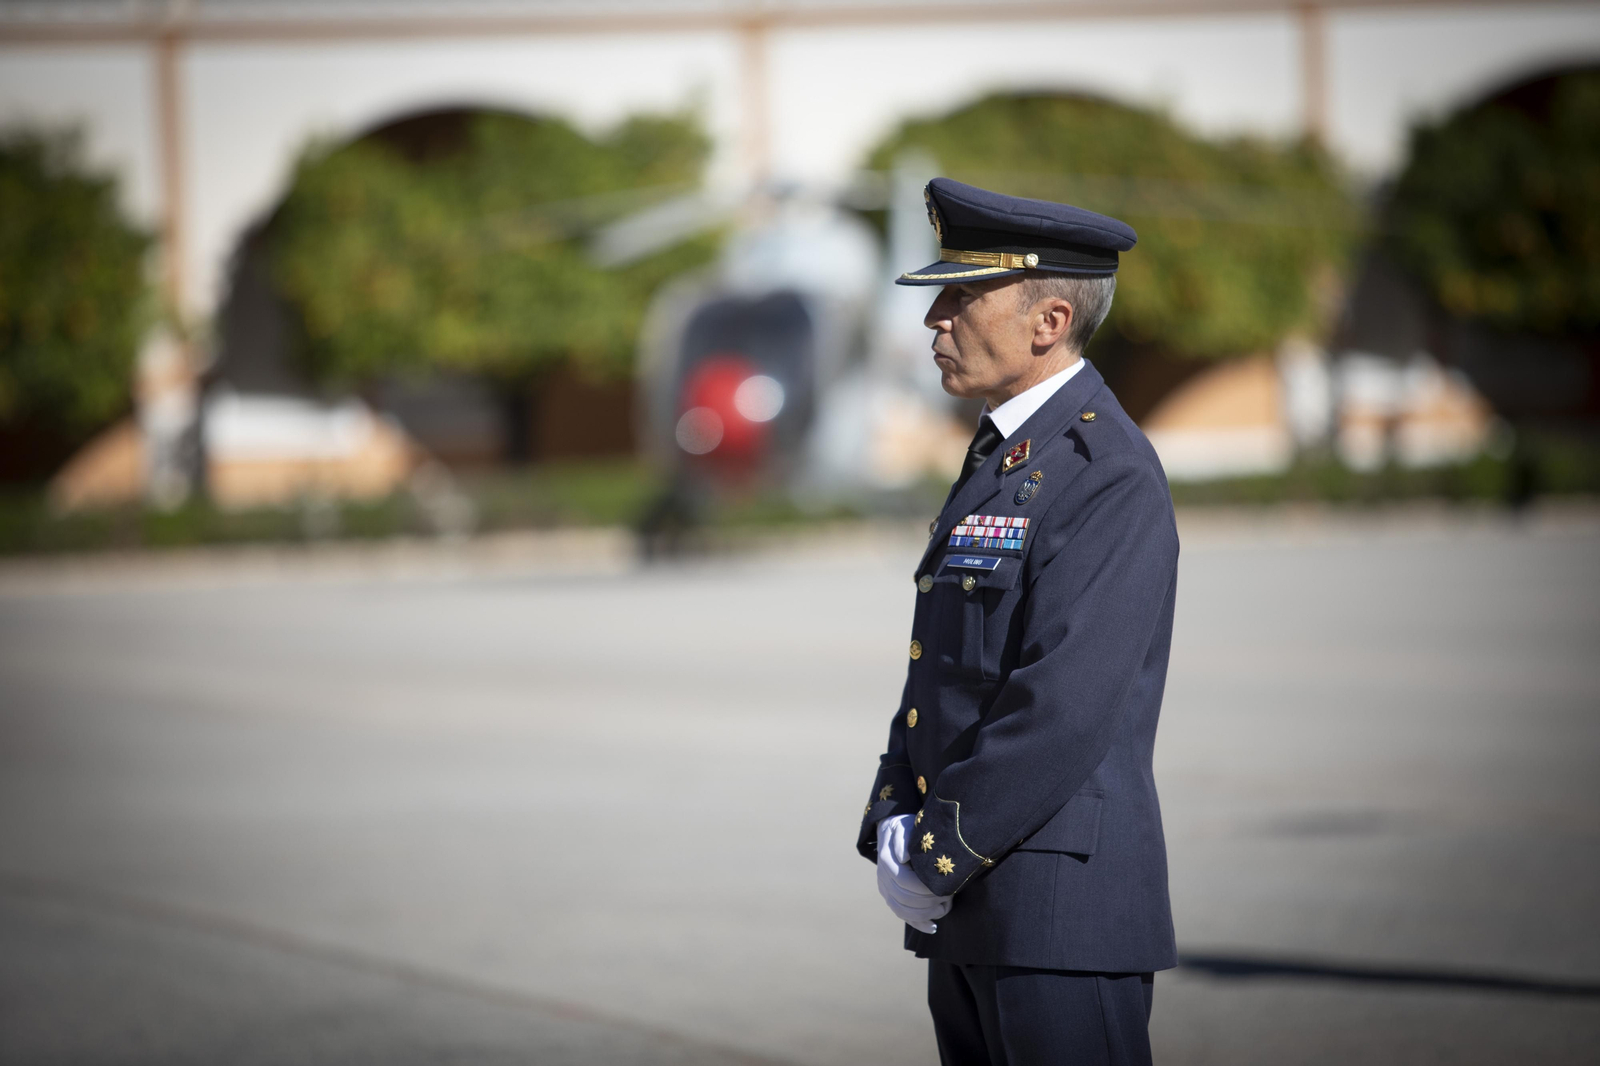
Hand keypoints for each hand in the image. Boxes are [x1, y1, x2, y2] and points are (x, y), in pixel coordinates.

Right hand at [876, 814, 952, 933]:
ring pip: (902, 911)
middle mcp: (883, 878)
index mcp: (886, 861)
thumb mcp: (905, 827)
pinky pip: (903, 916)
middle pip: (904, 899)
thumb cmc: (905, 828)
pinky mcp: (892, 898)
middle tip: (950, 896)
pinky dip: (918, 924)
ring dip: (925, 914)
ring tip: (944, 908)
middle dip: (929, 901)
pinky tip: (933, 927)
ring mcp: (886, 890)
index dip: (924, 888)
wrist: (895, 833)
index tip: (944, 886)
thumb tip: (903, 856)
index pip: (904, 881)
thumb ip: (903, 839)